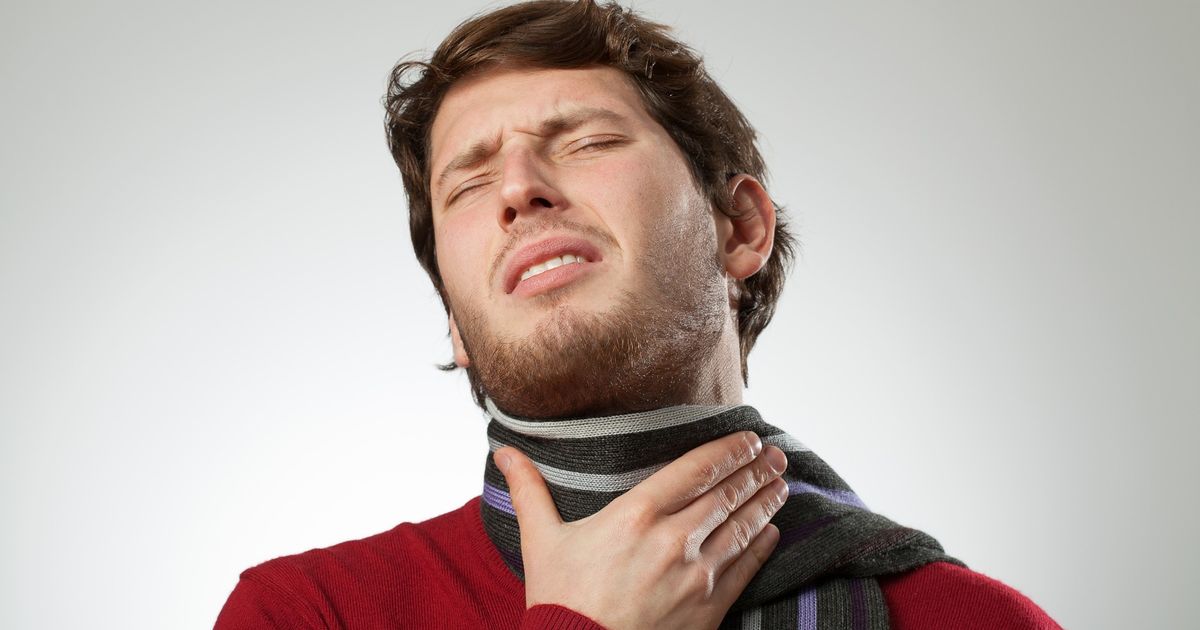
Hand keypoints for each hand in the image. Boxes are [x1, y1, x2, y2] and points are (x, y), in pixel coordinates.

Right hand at [493, 431, 788, 629]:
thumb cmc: (558, 601)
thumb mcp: (540, 541)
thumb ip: (529, 491)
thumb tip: (504, 452)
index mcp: (634, 515)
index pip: (695, 469)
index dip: (727, 449)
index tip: (748, 438)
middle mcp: (671, 540)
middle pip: (726, 495)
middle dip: (755, 471)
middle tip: (776, 455)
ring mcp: (694, 576)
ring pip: (742, 529)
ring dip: (765, 503)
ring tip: (781, 485)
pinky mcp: (707, 610)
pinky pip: (744, 571)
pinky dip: (761, 548)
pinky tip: (772, 533)